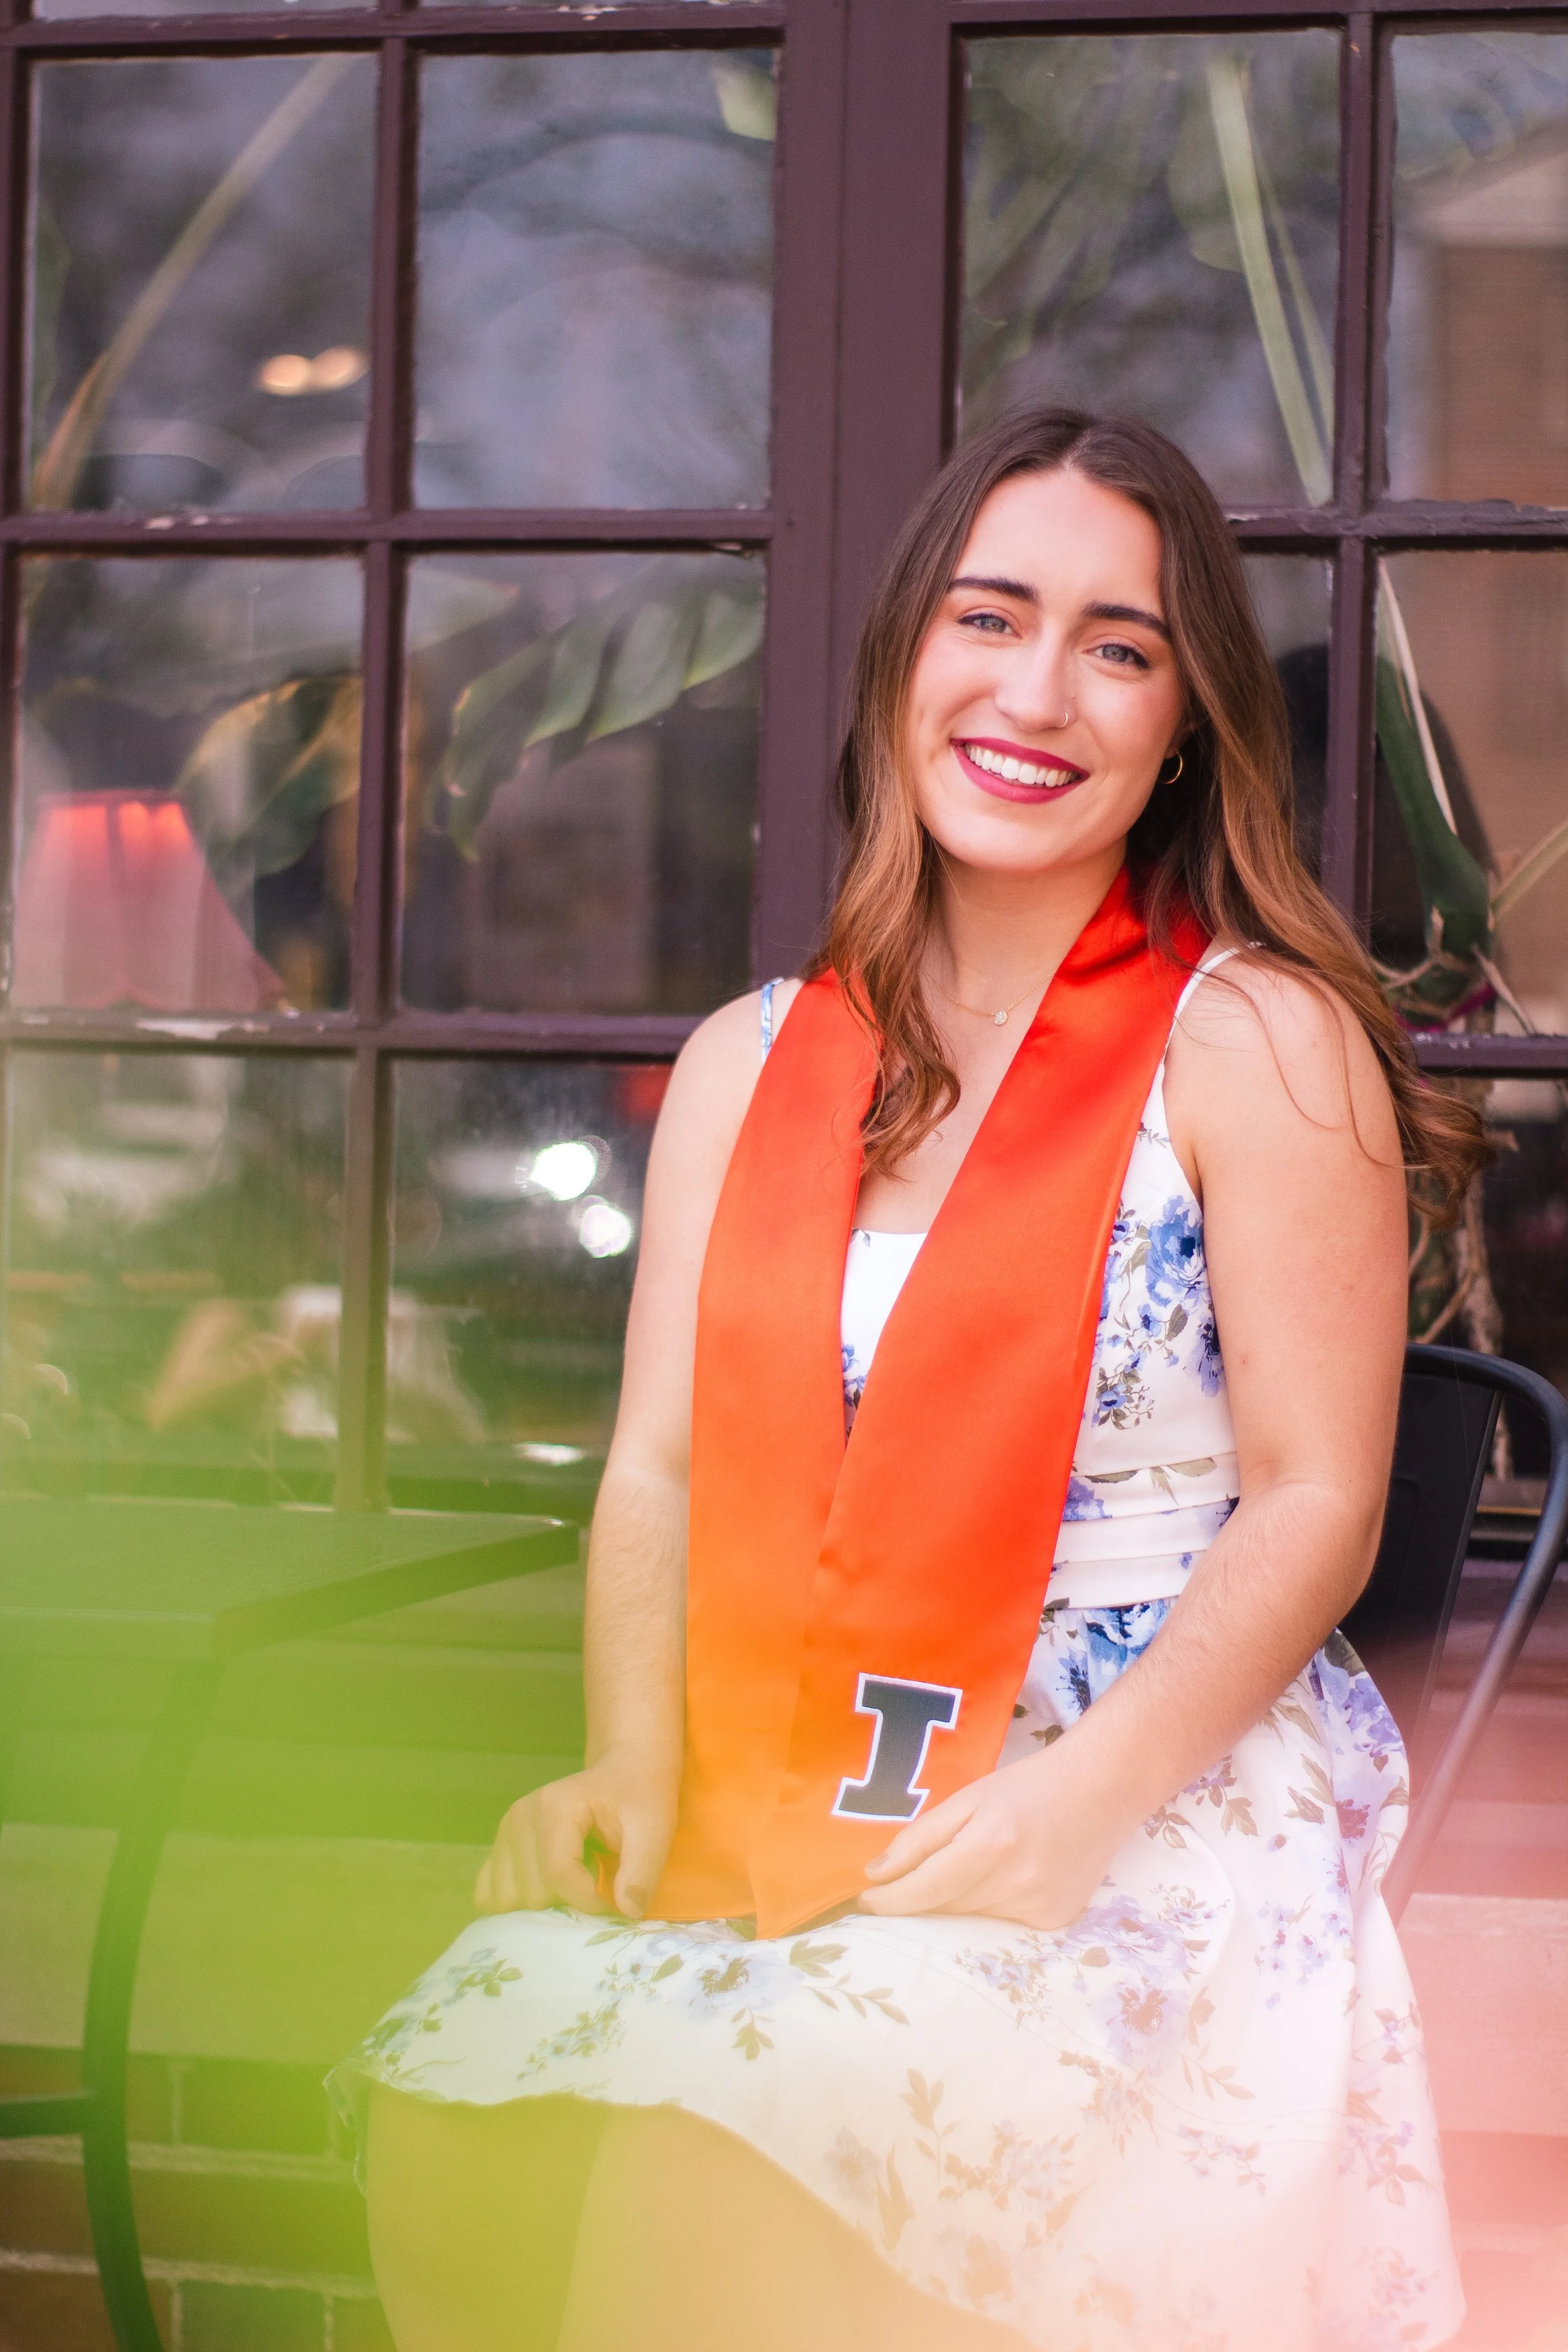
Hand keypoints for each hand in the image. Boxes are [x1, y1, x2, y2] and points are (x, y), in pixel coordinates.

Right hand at [474, 1750, 676, 1921]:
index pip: (557, 1875)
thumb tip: (625, 1913)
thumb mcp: (654, 1829)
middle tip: (596, 1881)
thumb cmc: (640, 1798)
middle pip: (532, 1892)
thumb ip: (643, 1871)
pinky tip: (547, 1890)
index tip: (615, 1898)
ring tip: (574, 1882)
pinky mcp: (500, 1846)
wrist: (624, 1771)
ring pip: (508, 1899)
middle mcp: (519, 1817)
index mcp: (554, 1806)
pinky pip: (487, 1892)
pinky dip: (515, 1903)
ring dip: (543, 1905)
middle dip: (567, 1902)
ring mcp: (505, 1831)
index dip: (589, 1901)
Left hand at [857, 1740, 1127, 1931]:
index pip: (924, 1889)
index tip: (862, 1902)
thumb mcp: (968, 1797)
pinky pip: (1002, 1923)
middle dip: (919, 1898)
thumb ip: (921, 1837)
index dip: (888, 1901)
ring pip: (971, 1919)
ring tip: (969, 1867)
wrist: (1103, 1789)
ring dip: (955, 1902)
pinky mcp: (1055, 1920)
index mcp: (989, 1844)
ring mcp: (1038, 1908)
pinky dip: (990, 1906)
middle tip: (903, 1884)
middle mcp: (1015, 1883)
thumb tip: (876, 1875)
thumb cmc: (1029, 1785)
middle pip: (945, 1907)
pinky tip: (1005, 1878)